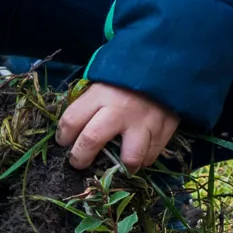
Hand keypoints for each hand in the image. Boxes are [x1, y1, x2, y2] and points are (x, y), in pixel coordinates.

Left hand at [57, 82, 179, 169]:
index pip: (71, 120)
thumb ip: (91, 101)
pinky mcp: (165, 128)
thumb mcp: (105, 81)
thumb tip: (73, 128)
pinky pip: (151, 156)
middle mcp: (121, 110)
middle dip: (80, 158)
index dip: (63, 136)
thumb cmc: (130, 76)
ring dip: (121, 167)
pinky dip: (144, 158)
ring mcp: (145, 122)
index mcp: (102, 93)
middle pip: (91, 141)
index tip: (64, 141)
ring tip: (118, 164)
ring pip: (129, 159)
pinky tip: (139, 151)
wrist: (169, 65)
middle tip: (79, 161)